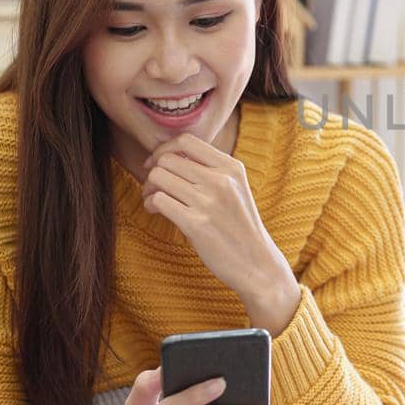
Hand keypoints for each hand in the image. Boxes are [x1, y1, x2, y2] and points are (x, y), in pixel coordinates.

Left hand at [141, 132, 299, 324]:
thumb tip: (170, 156)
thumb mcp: (235, 188)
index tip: (158, 163)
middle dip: (153, 172)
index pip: (186, 141)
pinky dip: (151, 204)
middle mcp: (221, 180)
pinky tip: (156, 211)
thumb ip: (210, 170)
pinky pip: (159, 200)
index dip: (164, 149)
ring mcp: (209, 202)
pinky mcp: (196, 224)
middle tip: (153, 187)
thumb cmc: (240, 226)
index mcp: (232, 167)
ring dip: (149, 188)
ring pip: (159, 177)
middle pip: (168, 159)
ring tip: (154, 200)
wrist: (256, 263)